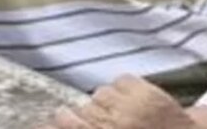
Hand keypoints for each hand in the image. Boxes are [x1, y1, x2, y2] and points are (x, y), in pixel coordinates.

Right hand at [37, 76, 194, 128]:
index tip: (61, 118)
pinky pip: (121, 81)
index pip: (67, 122)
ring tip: (124, 114)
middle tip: (105, 122)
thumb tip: (62, 118)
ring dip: (109, 102)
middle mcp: (111, 124)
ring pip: (100, 93)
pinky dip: (126, 89)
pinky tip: (136, 101)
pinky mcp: (145, 92)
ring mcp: (128, 107)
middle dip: (90, 115)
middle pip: (82, 109)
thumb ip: (91, 127)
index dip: (62, 120)